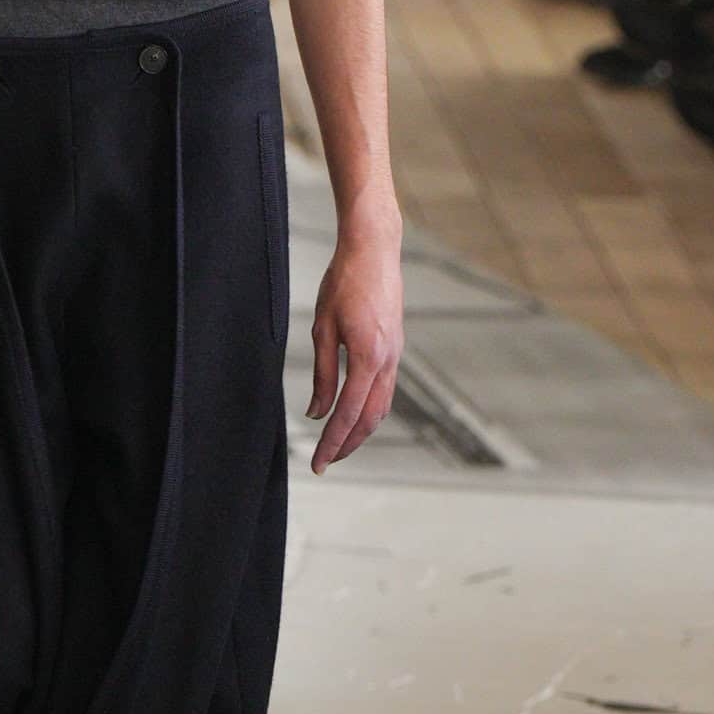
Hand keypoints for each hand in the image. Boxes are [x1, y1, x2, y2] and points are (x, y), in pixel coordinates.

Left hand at [307, 219, 403, 472]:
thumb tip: (318, 412)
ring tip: (338, 444)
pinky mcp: (395, 348)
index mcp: (367, 357)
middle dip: (347, 444)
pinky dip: (371, 409)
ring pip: (381, 407)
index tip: (317, 463)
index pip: (347, 413)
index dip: (331, 442)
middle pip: (369, 418)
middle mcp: (387, 361)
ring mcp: (395, 355)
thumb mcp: (323, 328)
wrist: (374, 251)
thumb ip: (323, 374)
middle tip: (325, 462)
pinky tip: (356, 413)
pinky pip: (386, 389)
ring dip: (361, 430)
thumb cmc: (344, 282)